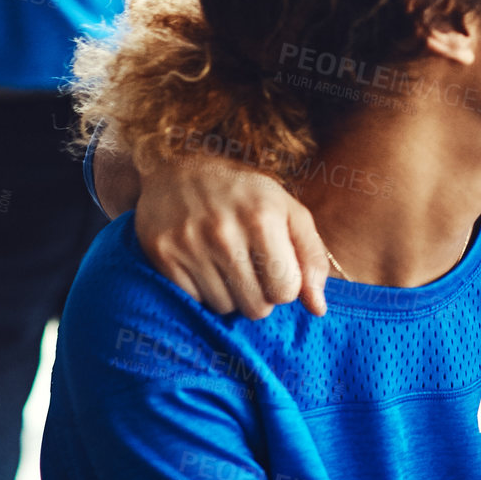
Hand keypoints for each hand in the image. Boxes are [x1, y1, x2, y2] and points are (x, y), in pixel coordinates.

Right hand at [132, 153, 327, 317]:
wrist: (179, 171)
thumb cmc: (246, 196)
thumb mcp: (289, 212)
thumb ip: (312, 257)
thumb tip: (318, 308)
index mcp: (262, 218)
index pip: (285, 291)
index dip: (286, 287)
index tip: (277, 269)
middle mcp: (224, 232)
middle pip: (256, 306)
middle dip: (260, 295)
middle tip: (252, 268)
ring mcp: (189, 244)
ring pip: (224, 308)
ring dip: (231, 294)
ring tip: (227, 264)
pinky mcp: (162, 254)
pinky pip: (194, 301)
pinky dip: (203, 291)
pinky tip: (204, 265)